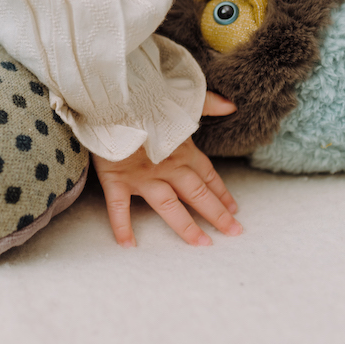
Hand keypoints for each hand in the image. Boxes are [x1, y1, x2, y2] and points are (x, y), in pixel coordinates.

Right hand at [92, 92, 241, 246]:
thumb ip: (207, 103)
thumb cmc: (144, 98)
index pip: (207, 175)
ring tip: (201, 244)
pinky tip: (127, 245)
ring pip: (169, 206)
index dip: (222, 192)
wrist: (110, 98)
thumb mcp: (179, 98)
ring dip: (185, 226)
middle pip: (196, 194)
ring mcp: (142, 175)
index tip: (234, 209)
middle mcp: (166, 166)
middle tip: (233, 232)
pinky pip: (119, 208)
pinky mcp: (117, 179)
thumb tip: (232, 105)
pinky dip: (122, 226)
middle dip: (217, 214)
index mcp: (182, 149)